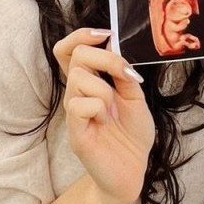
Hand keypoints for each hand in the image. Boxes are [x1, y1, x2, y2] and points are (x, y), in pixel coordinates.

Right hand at [53, 31, 153, 203]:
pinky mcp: (75, 131)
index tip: (106, 35)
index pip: (69, 50)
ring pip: (80, 78)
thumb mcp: (135, 96)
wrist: (133, 169)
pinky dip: (98, 107)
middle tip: (123, 74)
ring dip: (105, 89)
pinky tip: (105, 121)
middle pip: (77, 56)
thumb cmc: (132, 134)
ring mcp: (74, 112)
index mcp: (90, 82)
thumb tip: (114, 46)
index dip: (82, 36)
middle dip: (105, 58)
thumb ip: (123, 73)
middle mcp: (77, 93)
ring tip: (114, 110)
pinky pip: (80, 105)